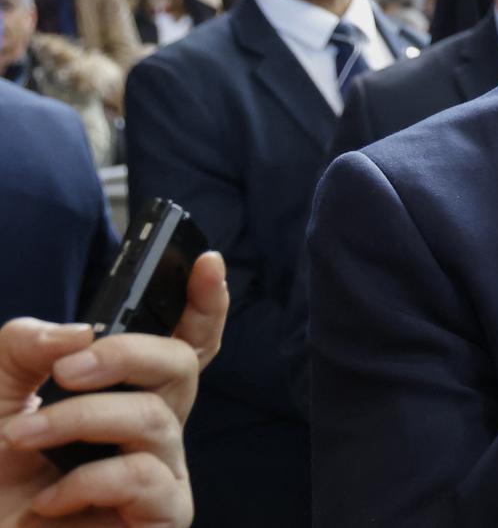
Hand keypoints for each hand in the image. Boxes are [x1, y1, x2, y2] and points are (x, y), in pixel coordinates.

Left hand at [0, 251, 227, 526]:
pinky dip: (90, 482)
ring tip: (23, 437)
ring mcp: (160, 473)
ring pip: (157, 419)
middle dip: (127, 355)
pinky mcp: (161, 516)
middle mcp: (150, 428)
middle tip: (66, 371)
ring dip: (81, 420)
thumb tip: (82, 334)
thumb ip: (24, 345)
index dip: (205, 302)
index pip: (182, 342)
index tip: (205, 263)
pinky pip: (147, 479)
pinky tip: (51, 500)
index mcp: (123, 394)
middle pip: (181, 365)